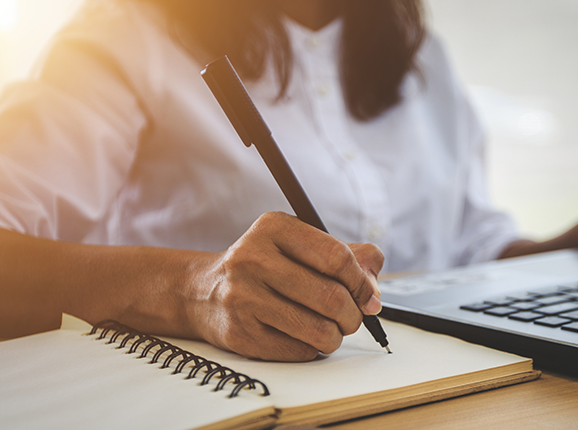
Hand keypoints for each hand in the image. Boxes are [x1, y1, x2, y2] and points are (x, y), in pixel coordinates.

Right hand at [188, 212, 383, 361]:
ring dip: (336, 335)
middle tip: (352, 317)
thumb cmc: (265, 267)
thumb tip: (374, 290)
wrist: (203, 292)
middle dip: (353, 314)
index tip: (369, 296)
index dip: (362, 282)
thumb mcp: (299, 246)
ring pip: (319, 329)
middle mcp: (252, 258)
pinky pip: (299, 350)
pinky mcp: (240, 333)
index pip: (336, 257)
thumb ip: (346, 257)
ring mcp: (242, 297)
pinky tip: (302, 336)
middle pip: (331, 296)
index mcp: (273, 228)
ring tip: (331, 329)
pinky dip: (312, 348)